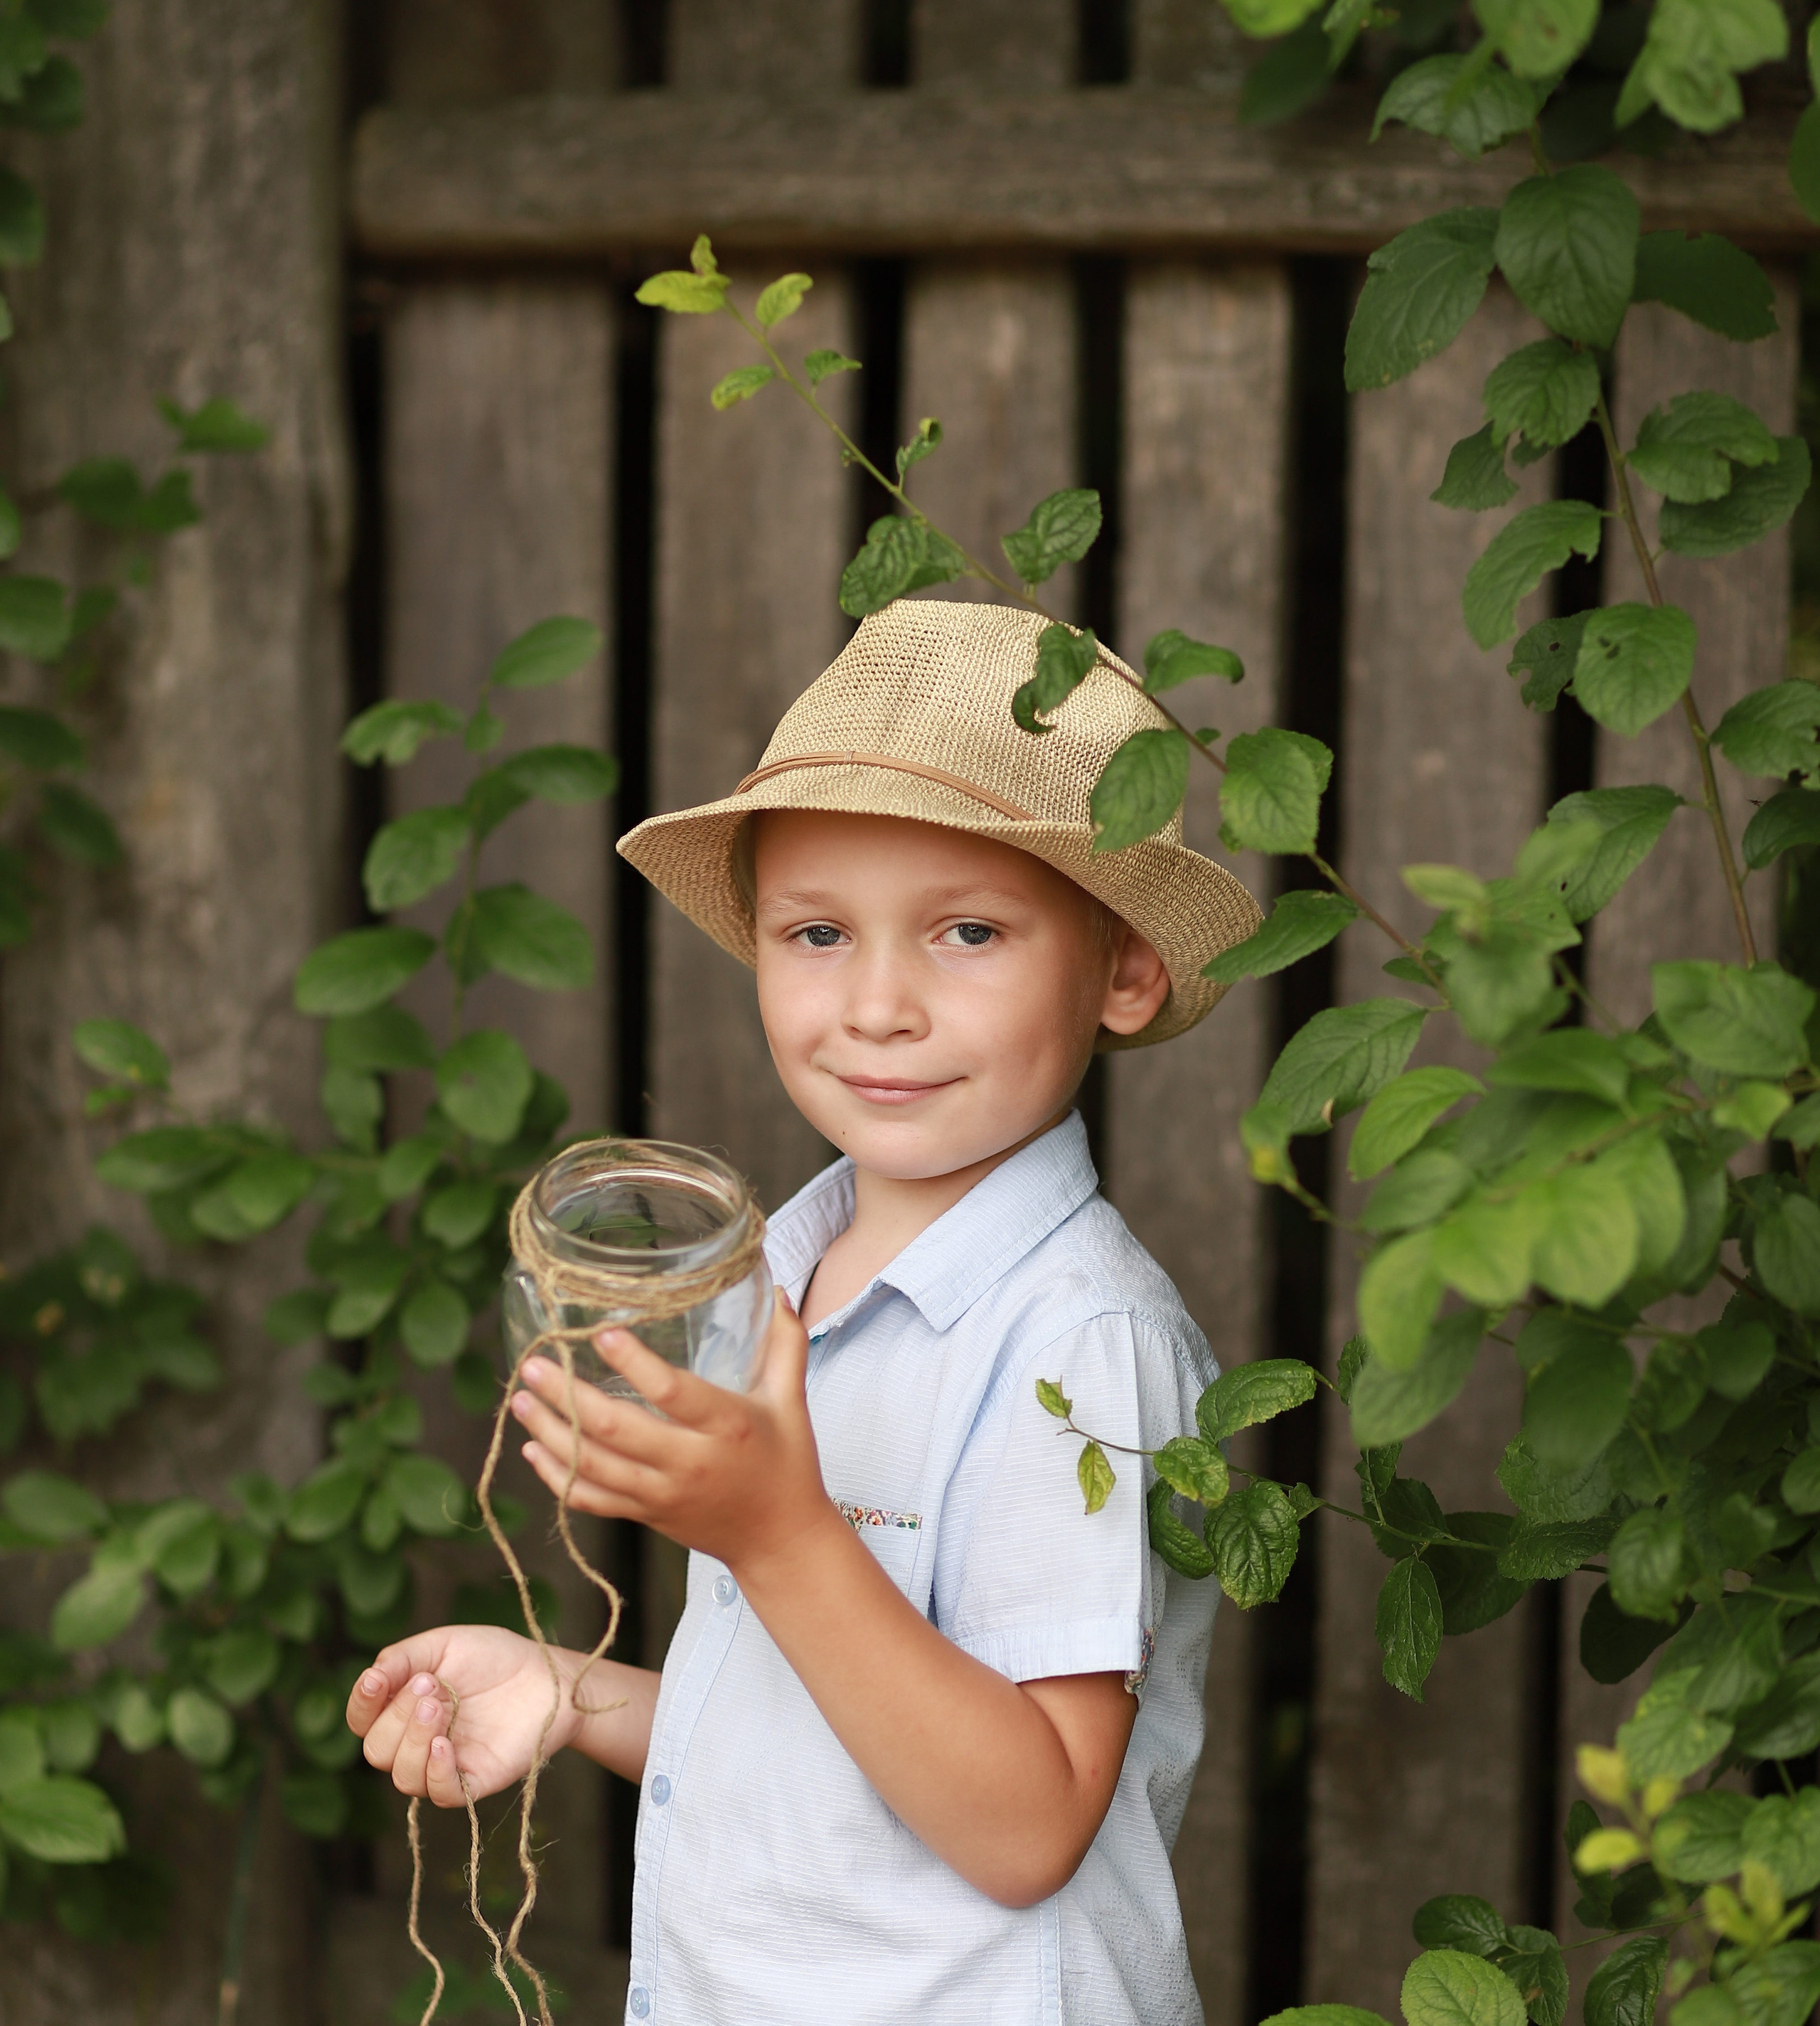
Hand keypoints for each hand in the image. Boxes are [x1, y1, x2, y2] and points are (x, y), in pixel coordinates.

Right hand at [345, 1624, 584, 1807]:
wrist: (547, 1674)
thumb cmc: (494, 1657)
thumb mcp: (444, 1644)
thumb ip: (402, 1658)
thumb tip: (369, 1678)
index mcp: (404, 1708)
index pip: (362, 1720)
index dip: (361, 1704)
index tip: (377, 1680)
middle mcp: (418, 1740)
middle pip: (377, 1751)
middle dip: (395, 1717)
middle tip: (429, 1685)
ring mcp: (445, 1763)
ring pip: (403, 1777)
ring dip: (412, 1742)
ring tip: (439, 1707)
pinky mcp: (475, 1780)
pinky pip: (441, 1794)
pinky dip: (435, 1772)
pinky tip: (443, 1744)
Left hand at [511, 1290, 838, 1579]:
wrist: (779, 1539)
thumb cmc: (786, 1462)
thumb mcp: (792, 1400)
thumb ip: (785, 1343)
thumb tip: (777, 1288)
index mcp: (727, 1426)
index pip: (673, 1393)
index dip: (635, 1363)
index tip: (601, 1333)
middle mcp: (690, 1463)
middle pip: (617, 1431)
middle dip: (567, 1398)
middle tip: (534, 1364)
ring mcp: (662, 1494)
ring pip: (593, 1466)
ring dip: (550, 1432)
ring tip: (519, 1398)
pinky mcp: (646, 1515)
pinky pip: (591, 1500)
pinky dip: (556, 1477)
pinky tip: (532, 1449)